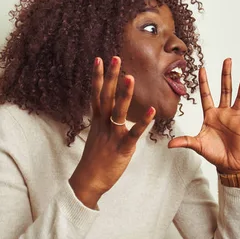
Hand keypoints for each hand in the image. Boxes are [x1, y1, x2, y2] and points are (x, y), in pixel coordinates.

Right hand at [69, 56, 154, 208]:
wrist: (88, 180)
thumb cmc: (94, 159)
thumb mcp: (96, 136)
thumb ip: (103, 122)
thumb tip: (106, 113)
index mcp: (98, 120)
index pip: (96, 93)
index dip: (98, 76)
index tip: (99, 59)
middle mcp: (103, 124)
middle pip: (106, 96)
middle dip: (111, 76)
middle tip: (115, 58)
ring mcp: (112, 135)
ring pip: (118, 111)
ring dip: (124, 94)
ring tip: (130, 76)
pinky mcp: (122, 148)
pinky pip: (133, 133)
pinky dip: (142, 122)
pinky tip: (151, 111)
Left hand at [168, 58, 239, 173]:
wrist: (227, 165)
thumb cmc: (213, 153)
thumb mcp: (197, 145)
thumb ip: (185, 141)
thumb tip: (169, 144)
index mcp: (210, 115)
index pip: (206, 94)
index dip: (204, 82)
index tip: (202, 68)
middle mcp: (223, 113)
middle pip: (225, 90)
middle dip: (226, 75)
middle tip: (227, 60)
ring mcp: (234, 118)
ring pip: (239, 97)